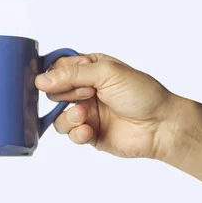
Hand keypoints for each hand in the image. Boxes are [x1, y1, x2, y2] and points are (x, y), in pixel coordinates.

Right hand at [35, 53, 179, 158]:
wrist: (161, 125)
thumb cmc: (142, 93)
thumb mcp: (107, 73)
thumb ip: (73, 74)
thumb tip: (40, 80)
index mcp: (89, 69)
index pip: (57, 68)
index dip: (56, 75)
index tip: (64, 80)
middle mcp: (85, 90)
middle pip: (53, 92)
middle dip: (65, 95)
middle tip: (86, 96)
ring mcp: (86, 112)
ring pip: (58, 116)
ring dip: (67, 117)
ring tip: (83, 117)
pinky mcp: (89, 133)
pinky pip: (70, 134)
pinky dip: (76, 133)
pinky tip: (88, 131)